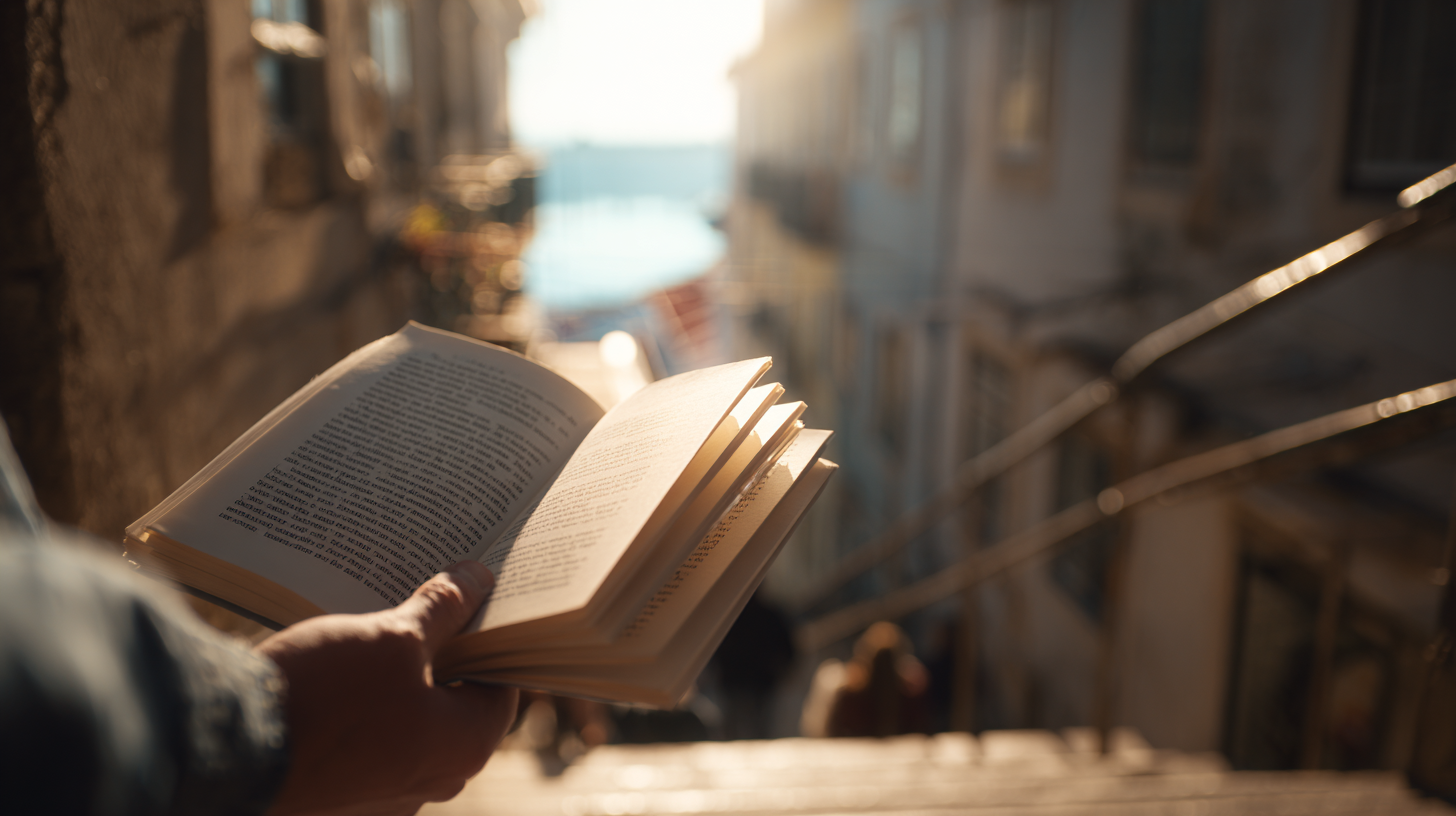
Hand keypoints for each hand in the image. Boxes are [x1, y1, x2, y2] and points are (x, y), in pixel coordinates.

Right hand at [257, 562, 518, 815]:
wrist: (229, 752)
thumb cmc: (324, 698)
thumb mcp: (392, 638)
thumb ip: (444, 608)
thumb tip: (478, 578)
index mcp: (464, 747)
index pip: (502, 684)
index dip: (493, 638)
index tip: (481, 600)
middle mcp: (433, 781)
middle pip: (456, 701)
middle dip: (445, 650)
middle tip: (432, 600)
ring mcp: (385, 791)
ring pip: (411, 718)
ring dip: (402, 674)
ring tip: (383, 622)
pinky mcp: (342, 788)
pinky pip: (372, 737)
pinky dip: (368, 702)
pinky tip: (348, 661)